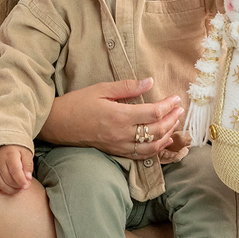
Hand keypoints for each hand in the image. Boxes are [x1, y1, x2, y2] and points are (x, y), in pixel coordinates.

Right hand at [0, 145, 32, 193]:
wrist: (2, 144)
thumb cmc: (16, 149)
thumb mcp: (26, 153)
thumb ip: (28, 165)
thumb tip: (28, 178)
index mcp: (10, 155)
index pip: (15, 171)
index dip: (21, 181)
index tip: (26, 187)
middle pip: (8, 179)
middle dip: (18, 186)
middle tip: (25, 185)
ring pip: (0, 184)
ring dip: (11, 190)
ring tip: (18, 189)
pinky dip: (1, 189)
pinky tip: (8, 187)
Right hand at [39, 77, 184, 158]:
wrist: (58, 124)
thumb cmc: (78, 103)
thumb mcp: (101, 89)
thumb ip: (127, 87)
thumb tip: (149, 82)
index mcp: (119, 116)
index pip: (153, 112)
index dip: (169, 105)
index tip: (177, 98)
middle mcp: (122, 134)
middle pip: (157, 130)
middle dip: (173, 119)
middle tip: (180, 109)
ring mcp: (119, 145)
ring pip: (152, 146)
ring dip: (168, 135)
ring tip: (175, 123)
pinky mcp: (116, 152)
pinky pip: (141, 155)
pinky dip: (156, 149)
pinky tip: (162, 141)